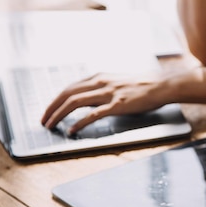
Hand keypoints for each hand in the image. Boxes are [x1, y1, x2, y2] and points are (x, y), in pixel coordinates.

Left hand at [41, 72, 167, 133]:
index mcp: (100, 76)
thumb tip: (88, 101)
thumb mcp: (118, 82)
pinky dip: (79, 123)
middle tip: (43, 120)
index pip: (70, 87)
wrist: (162, 85)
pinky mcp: (117, 105)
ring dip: (59, 114)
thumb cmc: (143, 85)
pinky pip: (93, 114)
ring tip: (51, 125)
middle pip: (67, 93)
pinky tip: (71, 130)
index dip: (56, 100)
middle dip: (51, 107)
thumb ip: (102, 89)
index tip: (48, 110)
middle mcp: (101, 82)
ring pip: (75, 102)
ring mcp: (109, 93)